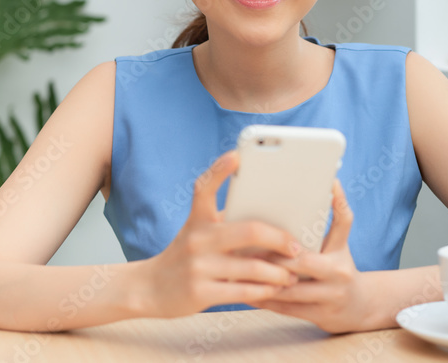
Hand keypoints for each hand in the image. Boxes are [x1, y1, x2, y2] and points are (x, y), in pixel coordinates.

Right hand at [139, 150, 300, 317]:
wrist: (150, 288)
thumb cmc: (187, 255)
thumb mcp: (199, 232)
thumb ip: (228, 224)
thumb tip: (274, 222)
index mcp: (198, 219)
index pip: (205, 187)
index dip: (220, 169)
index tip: (237, 155)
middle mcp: (197, 239)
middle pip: (250, 231)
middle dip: (280, 239)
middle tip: (297, 247)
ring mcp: (198, 267)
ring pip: (252, 267)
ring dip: (278, 273)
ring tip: (292, 275)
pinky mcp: (200, 293)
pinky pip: (243, 292)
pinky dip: (264, 291)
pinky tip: (274, 290)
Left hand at [248, 180, 373, 332]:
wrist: (360, 307)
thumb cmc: (341, 266)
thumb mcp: (341, 242)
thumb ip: (335, 216)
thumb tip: (331, 182)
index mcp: (341, 250)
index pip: (338, 224)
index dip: (323, 209)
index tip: (293, 196)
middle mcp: (338, 273)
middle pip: (300, 261)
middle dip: (272, 255)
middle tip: (244, 246)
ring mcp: (330, 297)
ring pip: (290, 288)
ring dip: (263, 280)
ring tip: (238, 270)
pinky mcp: (319, 316)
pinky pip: (286, 308)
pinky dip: (265, 299)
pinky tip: (246, 292)